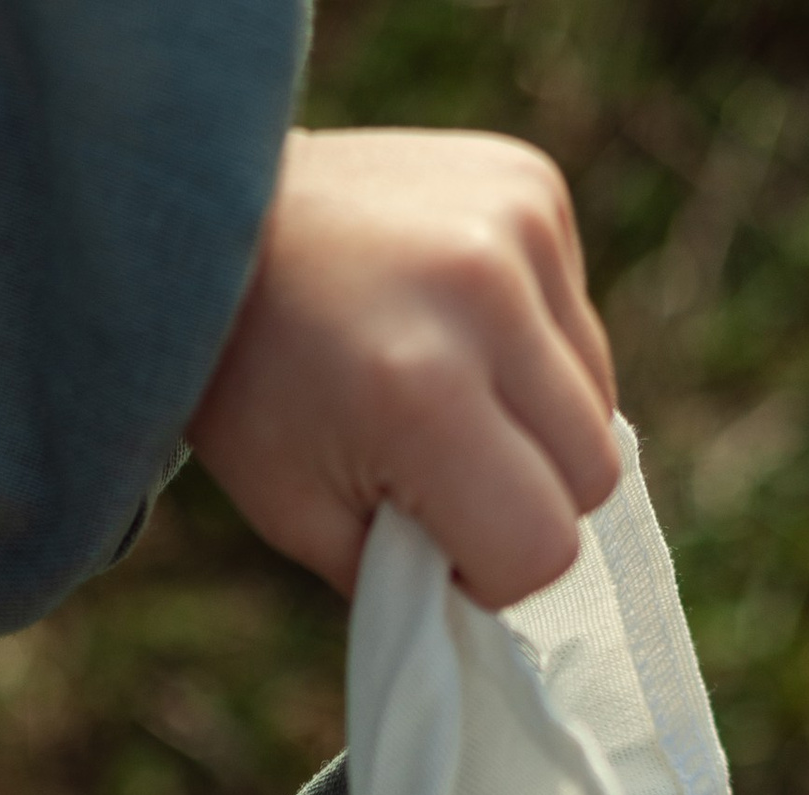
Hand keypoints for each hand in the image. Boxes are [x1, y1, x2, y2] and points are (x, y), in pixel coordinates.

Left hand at [190, 127, 619, 609]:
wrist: (209, 223)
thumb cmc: (249, 390)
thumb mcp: (301, 518)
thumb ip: (408, 577)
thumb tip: (488, 597)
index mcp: (423, 393)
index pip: (543, 546)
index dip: (491, 572)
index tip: (429, 543)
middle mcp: (488, 295)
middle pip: (593, 473)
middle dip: (523, 501)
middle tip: (434, 474)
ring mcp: (519, 223)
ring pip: (600, 398)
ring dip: (536, 425)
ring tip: (441, 391)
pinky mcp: (532, 183)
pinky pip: (578, 321)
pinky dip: (530, 348)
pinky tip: (452, 326)